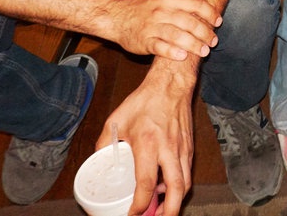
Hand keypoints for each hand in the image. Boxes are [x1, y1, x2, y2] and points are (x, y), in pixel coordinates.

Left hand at [99, 64, 196, 215]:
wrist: (172, 84)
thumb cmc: (146, 100)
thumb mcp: (117, 120)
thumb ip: (105, 143)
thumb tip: (98, 160)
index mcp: (148, 144)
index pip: (147, 184)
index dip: (140, 205)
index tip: (132, 214)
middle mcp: (168, 149)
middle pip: (176, 190)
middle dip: (168, 212)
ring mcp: (182, 150)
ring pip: (185, 184)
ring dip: (175, 202)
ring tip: (161, 210)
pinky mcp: (189, 148)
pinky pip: (186, 173)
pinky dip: (178, 186)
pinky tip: (166, 188)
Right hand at [109, 0, 220, 60]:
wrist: (116, 16)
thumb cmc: (144, 9)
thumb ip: (181, 4)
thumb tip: (207, 12)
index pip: (194, 3)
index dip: (209, 12)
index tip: (218, 21)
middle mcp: (160, 11)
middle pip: (188, 21)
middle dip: (204, 32)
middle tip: (213, 41)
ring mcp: (151, 26)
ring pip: (176, 35)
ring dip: (193, 44)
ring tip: (204, 51)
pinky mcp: (143, 41)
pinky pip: (160, 47)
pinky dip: (172, 52)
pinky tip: (183, 56)